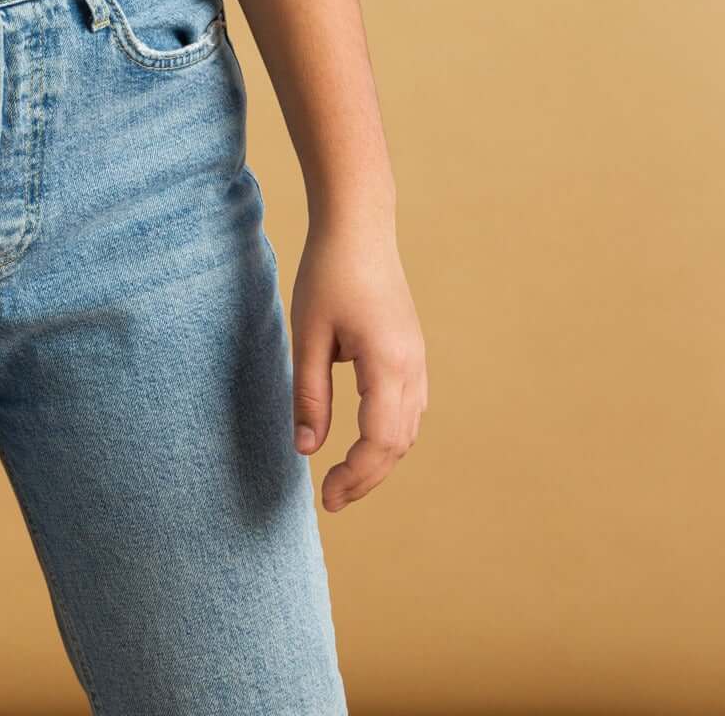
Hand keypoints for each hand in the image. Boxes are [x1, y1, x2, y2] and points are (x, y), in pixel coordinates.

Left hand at [288, 214, 427, 511]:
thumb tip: (306, 450)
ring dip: (381, 460)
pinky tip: (366, 442)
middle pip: (398, 444)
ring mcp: (417, 359)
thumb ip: (309, 394)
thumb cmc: (328, 273)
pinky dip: (391, 436)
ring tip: (346, 477)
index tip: (326, 498)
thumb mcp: (308, 334)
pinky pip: (410, 409)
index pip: (379, 442)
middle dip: (367, 477)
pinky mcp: (412, 352)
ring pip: (409, 430)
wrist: (359, 226)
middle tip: (331, 498)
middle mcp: (412, 368)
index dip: (355, 477)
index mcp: (387, 365)